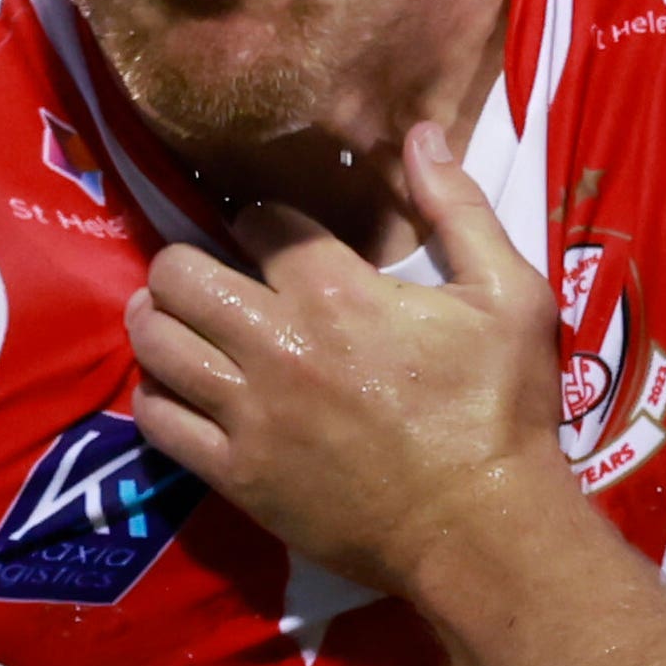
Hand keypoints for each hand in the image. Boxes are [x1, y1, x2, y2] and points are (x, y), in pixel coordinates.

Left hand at [124, 122, 571, 597]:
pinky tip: (175, 388)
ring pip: (154, 342)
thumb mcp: (510, 298)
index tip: (273, 235)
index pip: (258, 222)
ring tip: (173, 321)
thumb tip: (421, 134)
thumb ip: (461, 210)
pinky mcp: (236, 473)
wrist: (484, 531)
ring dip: (156, 321)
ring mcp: (249, 413)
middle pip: (179, 275)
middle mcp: (277, 344)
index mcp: (338, 292)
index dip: (261, 219)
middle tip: (205, 274)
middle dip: (184, 262)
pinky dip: (155, 395)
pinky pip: (158, 421)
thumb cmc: (503, 412)